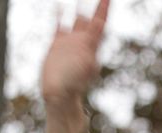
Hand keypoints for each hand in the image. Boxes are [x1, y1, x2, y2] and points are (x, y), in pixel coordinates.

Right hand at [41, 0, 109, 132]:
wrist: (59, 94)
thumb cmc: (72, 87)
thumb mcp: (82, 74)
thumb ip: (88, 62)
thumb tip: (94, 59)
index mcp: (90, 46)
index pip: (100, 23)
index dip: (104, 9)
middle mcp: (82, 42)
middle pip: (92, 19)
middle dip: (97, 6)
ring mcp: (70, 42)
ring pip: (76, 20)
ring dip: (80, 8)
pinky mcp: (57, 45)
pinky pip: (59, 25)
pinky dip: (59, 14)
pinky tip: (58, 4)